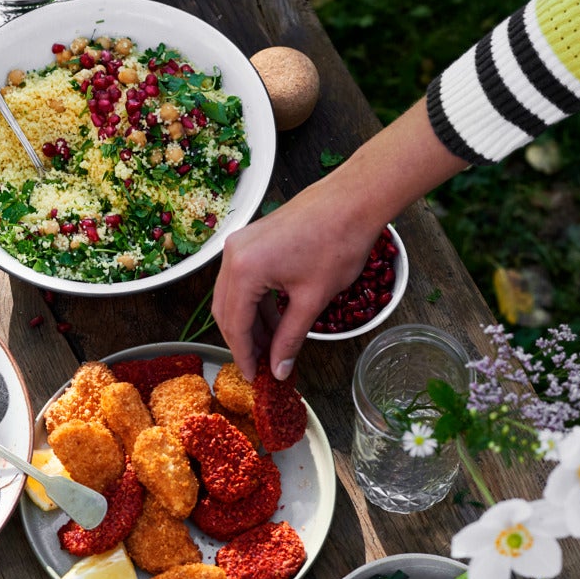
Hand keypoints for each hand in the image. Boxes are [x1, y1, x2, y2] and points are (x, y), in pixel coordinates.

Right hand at [213, 172, 390, 382]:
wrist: (352, 201)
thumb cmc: (337, 243)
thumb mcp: (312, 300)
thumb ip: (290, 339)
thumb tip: (279, 369)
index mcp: (244, 269)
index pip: (235, 324)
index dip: (244, 355)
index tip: (255, 377)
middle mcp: (233, 255)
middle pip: (226, 311)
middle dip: (244, 341)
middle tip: (262, 366)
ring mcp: (240, 244)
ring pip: (234, 296)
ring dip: (250, 323)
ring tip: (271, 346)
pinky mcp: (251, 240)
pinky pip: (244, 279)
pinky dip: (256, 303)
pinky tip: (274, 320)